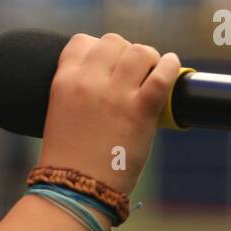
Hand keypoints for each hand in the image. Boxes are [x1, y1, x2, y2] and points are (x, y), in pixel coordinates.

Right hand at [37, 33, 180, 197]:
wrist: (77, 189)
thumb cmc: (69, 159)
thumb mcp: (60, 114)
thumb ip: (78, 92)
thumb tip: (106, 78)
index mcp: (64, 81)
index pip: (82, 42)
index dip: (97, 49)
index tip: (107, 64)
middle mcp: (88, 81)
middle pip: (113, 41)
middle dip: (125, 53)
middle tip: (132, 72)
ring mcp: (115, 94)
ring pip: (139, 51)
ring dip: (148, 58)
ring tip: (150, 72)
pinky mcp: (141, 109)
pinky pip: (162, 73)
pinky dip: (170, 66)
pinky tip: (170, 67)